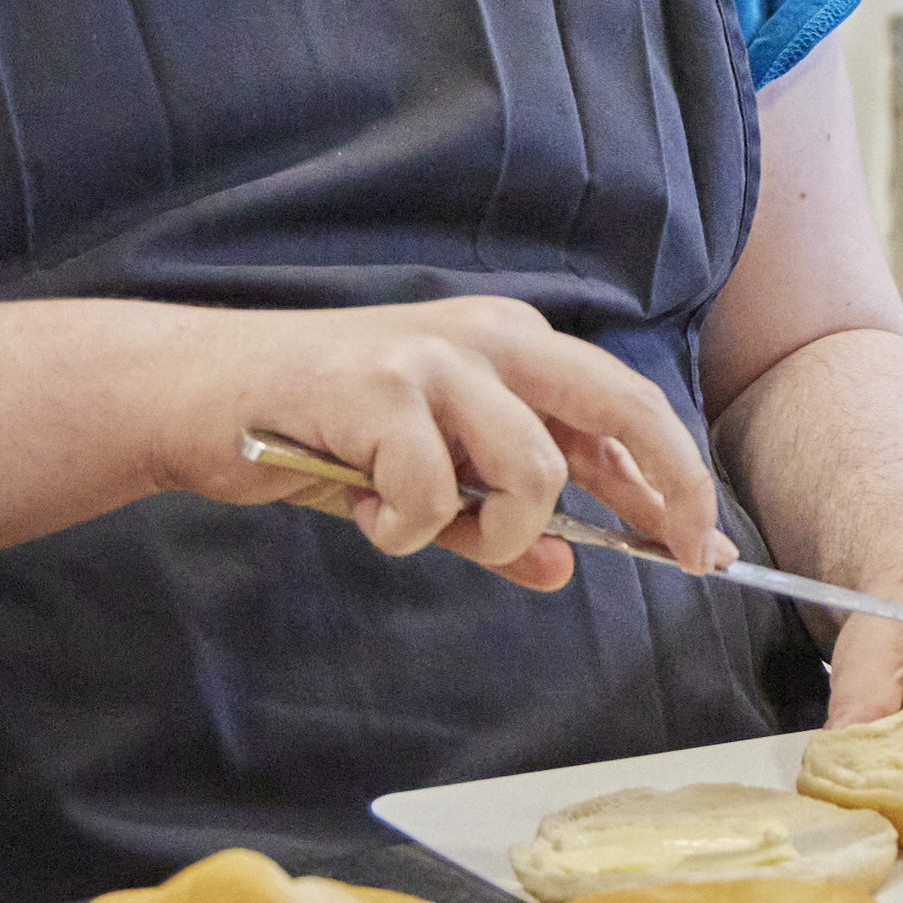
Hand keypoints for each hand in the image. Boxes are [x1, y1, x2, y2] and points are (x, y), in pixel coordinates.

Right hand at [167, 295, 722, 590]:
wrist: (197, 392)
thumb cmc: (316, 429)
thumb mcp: (425, 475)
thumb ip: (494, 517)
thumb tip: (563, 566)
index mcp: (512, 345)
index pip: (623, 403)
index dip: (675, 474)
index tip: (705, 543)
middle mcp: (488, 336)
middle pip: (620, 405)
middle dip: (663, 486)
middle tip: (677, 552)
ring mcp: (434, 357)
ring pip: (534, 468)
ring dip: (495, 531)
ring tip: (428, 530)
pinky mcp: (378, 389)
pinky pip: (433, 494)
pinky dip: (406, 530)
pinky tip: (369, 518)